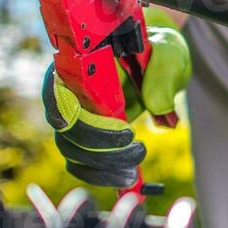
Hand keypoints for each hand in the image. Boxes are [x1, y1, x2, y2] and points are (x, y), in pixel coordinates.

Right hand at [41, 24, 190, 187]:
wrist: (156, 59)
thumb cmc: (158, 49)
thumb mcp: (169, 53)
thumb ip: (163, 73)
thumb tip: (156, 105)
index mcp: (80, 59)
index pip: (58, 90)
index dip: (78, 116)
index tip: (123, 129)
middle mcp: (68, 87)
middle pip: (64, 126)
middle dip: (100, 147)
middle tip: (138, 151)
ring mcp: (74, 111)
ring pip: (69, 148)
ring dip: (100, 166)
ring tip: (134, 171)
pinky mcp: (84, 132)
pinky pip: (78, 160)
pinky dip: (99, 174)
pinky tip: (125, 177)